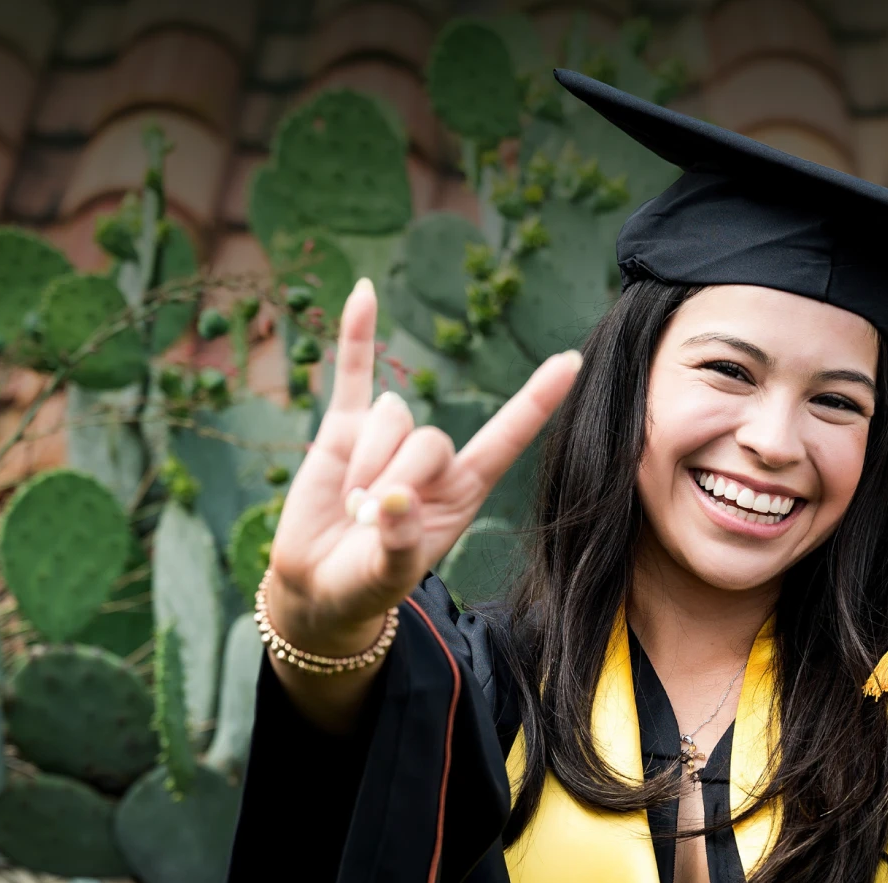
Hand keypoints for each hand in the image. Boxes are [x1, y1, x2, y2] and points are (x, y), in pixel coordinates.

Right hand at [267, 279, 582, 654]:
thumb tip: (393, 500)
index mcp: (463, 490)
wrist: (316, 585)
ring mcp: (388, 438)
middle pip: (429, 436)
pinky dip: (357, 334)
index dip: (536, 403)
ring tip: (349, 507)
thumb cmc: (366, 585)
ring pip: (390, 416)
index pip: (506, 438)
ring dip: (365, 463)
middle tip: (368, 524)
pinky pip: (354, 372)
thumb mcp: (389, 575)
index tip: (572, 361)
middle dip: (396, 480)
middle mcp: (432, 458)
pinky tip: (363, 292)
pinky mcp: (344, 428)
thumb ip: (399, 541)